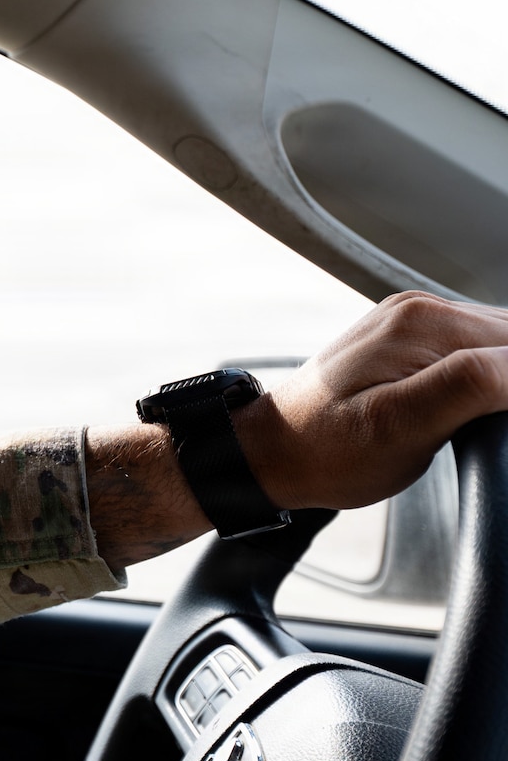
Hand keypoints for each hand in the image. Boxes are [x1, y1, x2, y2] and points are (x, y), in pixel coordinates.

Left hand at [90, 291, 507, 569]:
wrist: (275, 450)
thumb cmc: (329, 449)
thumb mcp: (403, 425)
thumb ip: (471, 385)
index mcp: (425, 321)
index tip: (493, 423)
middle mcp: (421, 309)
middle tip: (482, 426)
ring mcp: (414, 323)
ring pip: (498, 345)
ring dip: (502, 381)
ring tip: (474, 424)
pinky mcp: (409, 342)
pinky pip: (473, 351)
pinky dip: (487, 378)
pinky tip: (474, 411)